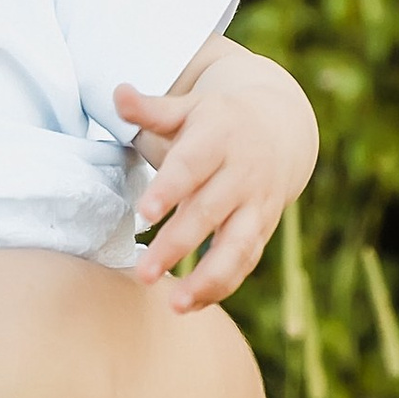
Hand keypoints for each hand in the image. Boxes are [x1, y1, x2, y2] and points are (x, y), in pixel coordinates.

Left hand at [119, 42, 317, 310]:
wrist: (281, 127)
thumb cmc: (216, 121)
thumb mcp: (188, 108)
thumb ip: (151, 110)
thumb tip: (117, 93)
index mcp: (219, 138)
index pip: (191, 166)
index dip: (169, 189)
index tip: (144, 212)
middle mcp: (242, 173)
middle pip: (209, 212)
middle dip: (177, 245)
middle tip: (143, 273)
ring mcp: (256, 204)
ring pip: (237, 247)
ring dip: (207, 278)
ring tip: (174, 305)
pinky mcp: (263, 229)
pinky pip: (245, 263)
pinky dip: (220, 286)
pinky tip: (188, 305)